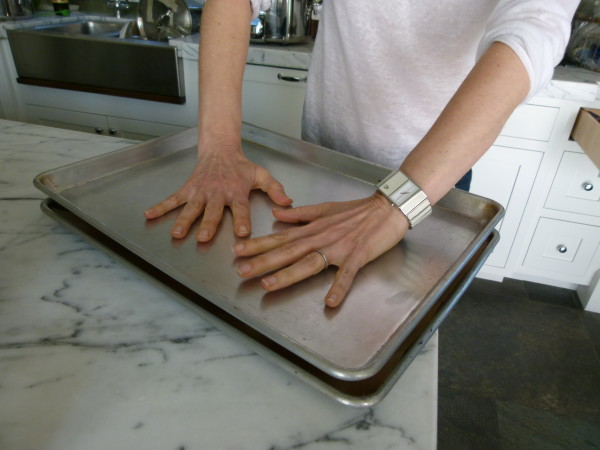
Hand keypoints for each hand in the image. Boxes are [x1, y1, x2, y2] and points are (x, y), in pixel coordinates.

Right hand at [144, 147, 291, 240]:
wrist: (220, 149)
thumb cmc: (241, 167)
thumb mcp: (261, 175)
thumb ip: (275, 189)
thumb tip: (288, 202)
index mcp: (236, 192)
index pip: (240, 208)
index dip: (242, 220)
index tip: (242, 232)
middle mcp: (217, 193)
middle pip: (213, 211)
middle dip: (208, 225)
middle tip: (202, 237)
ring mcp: (201, 192)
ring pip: (192, 208)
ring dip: (184, 220)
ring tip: (177, 233)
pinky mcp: (188, 189)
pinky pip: (173, 199)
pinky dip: (161, 207)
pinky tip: (149, 215)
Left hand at [233, 192, 409, 306]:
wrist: (387, 208)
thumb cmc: (357, 210)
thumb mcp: (324, 208)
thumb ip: (300, 214)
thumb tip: (278, 214)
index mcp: (312, 229)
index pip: (280, 237)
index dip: (257, 244)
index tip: (237, 250)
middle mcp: (320, 238)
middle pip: (288, 251)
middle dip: (263, 261)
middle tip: (242, 271)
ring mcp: (338, 248)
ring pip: (309, 262)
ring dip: (288, 273)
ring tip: (268, 284)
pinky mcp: (357, 256)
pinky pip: (347, 275)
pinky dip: (339, 287)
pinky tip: (330, 302)